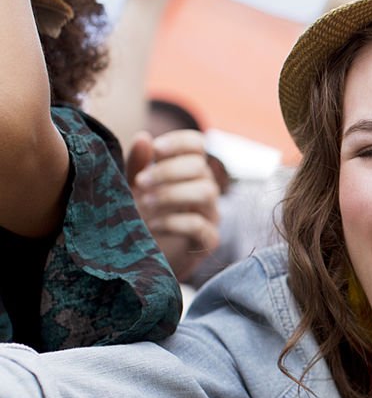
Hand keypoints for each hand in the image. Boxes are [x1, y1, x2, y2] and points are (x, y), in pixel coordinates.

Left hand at [127, 129, 219, 281]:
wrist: (145, 260)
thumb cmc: (140, 217)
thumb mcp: (135, 189)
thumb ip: (139, 165)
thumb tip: (144, 137)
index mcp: (188, 171)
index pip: (197, 145)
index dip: (180, 142)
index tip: (156, 150)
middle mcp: (205, 189)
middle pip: (201, 168)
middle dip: (168, 172)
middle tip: (141, 183)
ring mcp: (210, 215)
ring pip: (205, 193)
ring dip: (172, 194)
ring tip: (145, 203)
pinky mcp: (209, 240)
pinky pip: (199, 225)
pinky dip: (173, 222)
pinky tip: (152, 226)